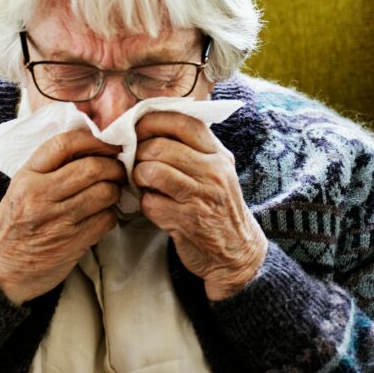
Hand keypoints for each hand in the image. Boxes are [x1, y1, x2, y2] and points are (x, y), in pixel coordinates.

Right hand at [0, 128, 124, 304]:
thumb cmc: (15, 222)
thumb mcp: (22, 187)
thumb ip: (50, 167)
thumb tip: (92, 147)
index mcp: (26, 177)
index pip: (63, 145)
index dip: (92, 139)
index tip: (107, 142)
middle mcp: (40, 197)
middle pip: (91, 168)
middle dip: (113, 166)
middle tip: (118, 169)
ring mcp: (57, 221)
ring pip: (103, 193)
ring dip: (115, 190)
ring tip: (111, 191)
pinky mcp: (72, 243)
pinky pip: (105, 219)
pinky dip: (111, 214)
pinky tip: (103, 214)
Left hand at [133, 111, 266, 300]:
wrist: (237, 251)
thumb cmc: (218, 206)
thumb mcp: (216, 170)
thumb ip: (192, 148)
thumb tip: (150, 125)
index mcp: (218, 154)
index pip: (183, 122)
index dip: (153, 120)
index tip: (137, 128)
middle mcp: (213, 172)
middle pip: (159, 147)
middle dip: (138, 153)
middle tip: (136, 162)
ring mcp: (201, 196)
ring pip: (151, 171)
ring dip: (138, 177)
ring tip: (144, 183)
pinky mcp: (187, 221)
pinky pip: (150, 202)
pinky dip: (146, 204)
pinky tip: (156, 206)